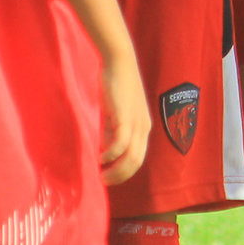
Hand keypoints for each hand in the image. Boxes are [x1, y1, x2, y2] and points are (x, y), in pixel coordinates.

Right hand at [97, 54, 149, 186]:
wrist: (120, 62)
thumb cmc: (116, 84)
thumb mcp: (115, 112)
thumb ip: (111, 129)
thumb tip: (105, 149)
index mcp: (143, 128)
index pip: (138, 158)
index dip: (124, 171)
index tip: (110, 177)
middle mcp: (143, 128)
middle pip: (135, 162)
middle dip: (120, 176)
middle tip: (104, 182)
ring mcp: (136, 124)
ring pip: (129, 157)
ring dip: (115, 170)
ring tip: (101, 176)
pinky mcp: (126, 118)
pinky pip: (120, 144)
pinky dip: (110, 155)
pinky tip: (100, 158)